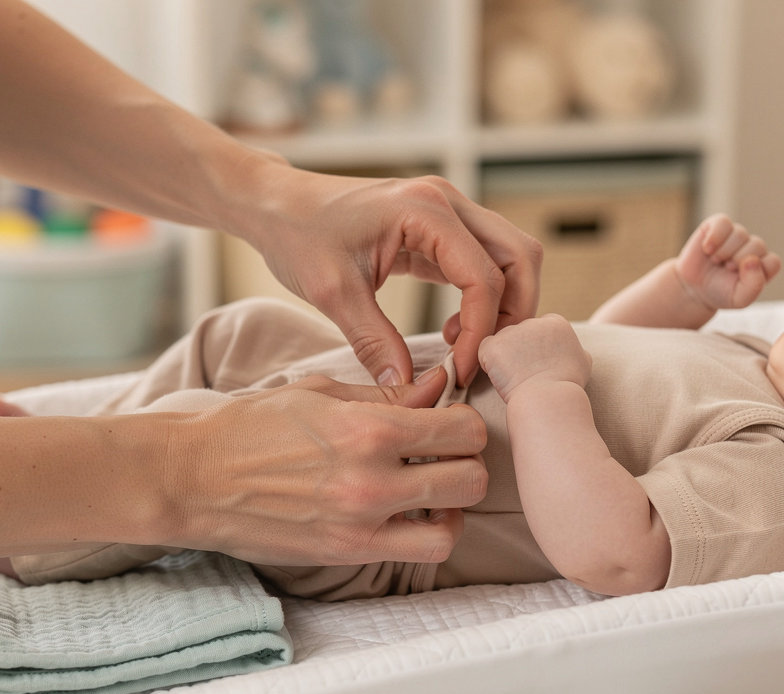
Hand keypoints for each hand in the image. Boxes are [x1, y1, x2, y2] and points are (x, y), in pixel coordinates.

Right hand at [171, 367, 487, 565]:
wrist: (195, 478)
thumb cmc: (250, 426)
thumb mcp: (318, 391)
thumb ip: (385, 393)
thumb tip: (438, 385)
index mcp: (368, 427)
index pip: (464, 430)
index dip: (464, 422)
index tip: (445, 423)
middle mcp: (373, 479)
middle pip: (472, 478)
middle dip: (465, 463)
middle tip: (442, 456)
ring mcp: (361, 523)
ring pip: (454, 526)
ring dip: (452, 507)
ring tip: (430, 493)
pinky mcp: (347, 553)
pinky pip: (418, 553)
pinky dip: (425, 535)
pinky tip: (405, 516)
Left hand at [246, 166, 541, 388]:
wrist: (279, 206)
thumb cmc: (299, 236)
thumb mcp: (332, 293)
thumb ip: (373, 340)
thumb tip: (408, 386)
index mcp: (426, 210)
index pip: (485, 276)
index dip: (481, 330)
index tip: (459, 370)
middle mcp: (447, 202)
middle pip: (520, 257)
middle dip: (512, 314)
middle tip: (482, 359)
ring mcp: (447, 213)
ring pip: (510, 257)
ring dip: (502, 306)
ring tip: (464, 347)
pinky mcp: (438, 230)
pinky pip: (482, 263)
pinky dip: (481, 299)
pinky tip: (452, 331)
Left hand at [479, 314, 591, 402]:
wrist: (547, 400)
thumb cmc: (565, 387)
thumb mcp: (582, 363)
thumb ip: (575, 349)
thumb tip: (575, 351)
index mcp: (556, 322)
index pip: (537, 329)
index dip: (534, 349)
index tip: (539, 366)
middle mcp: (533, 321)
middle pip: (517, 334)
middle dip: (517, 352)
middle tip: (526, 374)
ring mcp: (511, 332)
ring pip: (500, 342)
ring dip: (503, 359)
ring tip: (516, 378)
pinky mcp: (493, 345)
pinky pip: (484, 352)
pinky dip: (488, 365)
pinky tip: (503, 378)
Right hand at [675, 214, 781, 311]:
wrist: (692, 289)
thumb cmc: (719, 292)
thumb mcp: (739, 299)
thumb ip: (753, 286)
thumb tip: (752, 260)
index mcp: (762, 264)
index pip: (772, 262)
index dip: (755, 272)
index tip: (738, 280)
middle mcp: (752, 246)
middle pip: (757, 246)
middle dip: (737, 261)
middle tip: (725, 269)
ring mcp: (735, 235)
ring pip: (740, 234)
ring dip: (724, 252)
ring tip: (715, 260)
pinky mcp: (717, 226)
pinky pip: (723, 222)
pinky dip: (714, 236)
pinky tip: (707, 249)